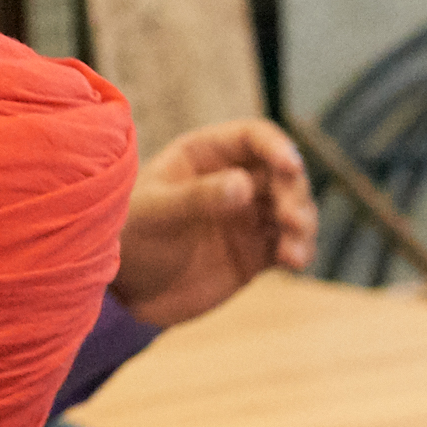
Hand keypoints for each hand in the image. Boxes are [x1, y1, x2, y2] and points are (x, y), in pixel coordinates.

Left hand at [113, 120, 317, 325]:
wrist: (123, 289)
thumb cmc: (128, 237)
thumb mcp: (155, 212)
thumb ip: (198, 197)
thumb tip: (244, 185)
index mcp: (207, 155)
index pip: (254, 137)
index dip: (277, 147)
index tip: (291, 166)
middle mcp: (234, 180)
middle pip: (282, 175)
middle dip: (294, 194)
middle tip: (293, 220)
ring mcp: (247, 217)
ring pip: (292, 210)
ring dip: (303, 225)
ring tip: (295, 250)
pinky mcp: (255, 252)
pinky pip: (287, 245)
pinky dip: (298, 251)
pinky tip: (296, 261)